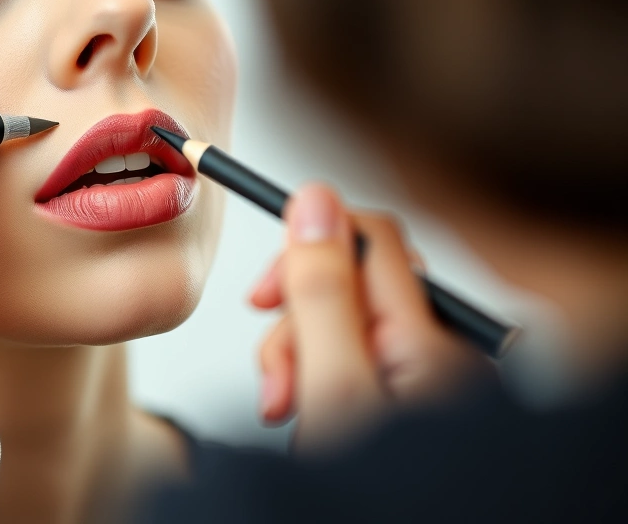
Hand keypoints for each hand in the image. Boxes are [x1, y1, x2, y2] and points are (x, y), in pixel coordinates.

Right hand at [251, 184, 485, 455]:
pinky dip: (314, 380)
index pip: (371, 237)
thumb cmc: (382, 497)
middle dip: (297, 320)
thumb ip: (324, 293)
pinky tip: (304, 416)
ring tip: (285, 408)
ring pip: (342, 323)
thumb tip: (313, 202)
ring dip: (298, 356)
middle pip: (351, 283)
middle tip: (275, 374)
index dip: (308, 243)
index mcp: (432, 338)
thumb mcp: (334, 390)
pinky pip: (348, 360)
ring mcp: (418, 374)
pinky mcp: (399, 395)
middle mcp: (434, 348)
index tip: (263, 286)